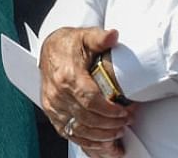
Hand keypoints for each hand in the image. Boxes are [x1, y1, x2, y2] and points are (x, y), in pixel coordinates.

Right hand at [39, 27, 134, 156]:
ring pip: (78, 130)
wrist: (50, 49)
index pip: (90, 101)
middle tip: (127, 121)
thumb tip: (113, 35)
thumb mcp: (85, 37)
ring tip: (118, 131)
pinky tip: (102, 142)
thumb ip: (100, 37)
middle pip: (87, 119)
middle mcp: (57, 94)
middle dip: (110, 124)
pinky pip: (69, 134)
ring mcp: (53, 106)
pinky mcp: (52, 114)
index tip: (125, 112)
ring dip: (101, 136)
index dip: (110, 111)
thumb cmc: (69, 45)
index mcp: (67, 76)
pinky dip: (87, 142)